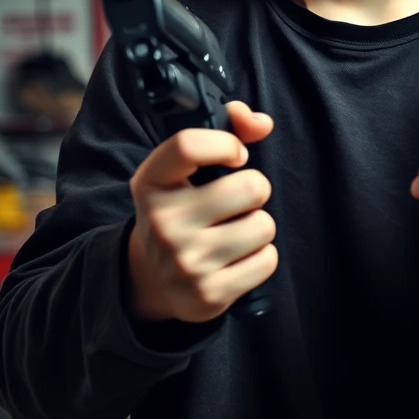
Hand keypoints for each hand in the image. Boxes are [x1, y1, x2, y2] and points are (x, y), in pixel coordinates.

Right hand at [127, 102, 276, 323]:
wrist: (151, 278)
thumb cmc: (184, 206)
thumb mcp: (188, 167)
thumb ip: (229, 127)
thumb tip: (261, 123)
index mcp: (151, 182)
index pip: (189, 145)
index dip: (227, 143)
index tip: (237, 155)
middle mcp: (162, 223)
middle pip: (252, 187)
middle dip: (255, 190)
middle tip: (236, 201)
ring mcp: (183, 263)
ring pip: (264, 225)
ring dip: (258, 225)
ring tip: (233, 231)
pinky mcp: (207, 295)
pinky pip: (267, 260)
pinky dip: (260, 256)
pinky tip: (236, 258)